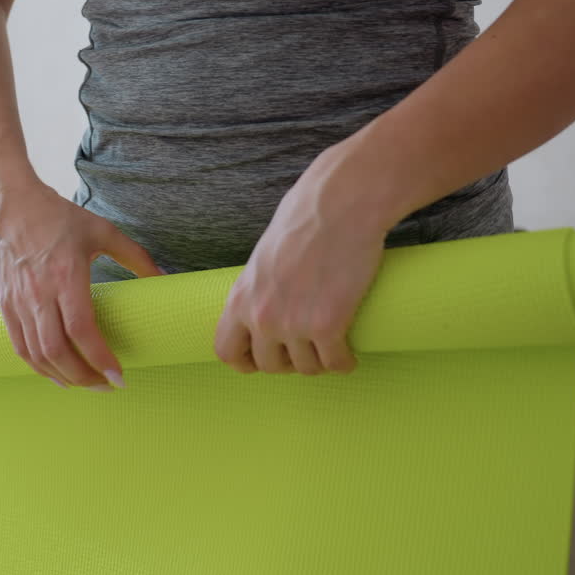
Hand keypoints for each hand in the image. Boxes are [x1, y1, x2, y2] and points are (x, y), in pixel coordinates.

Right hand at [0, 181, 160, 388]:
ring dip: (62, 377)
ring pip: (38, 355)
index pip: (82, 330)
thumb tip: (164, 278)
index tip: (119, 378)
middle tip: (106, 387)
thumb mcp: (103, 231)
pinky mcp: (6, 306)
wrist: (10, 207)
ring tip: (85, 384)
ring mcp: (19, 302)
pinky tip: (56, 375)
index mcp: (66, 275)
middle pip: (58, 351)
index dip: (100, 359)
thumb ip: (136, 256)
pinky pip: (20, 347)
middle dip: (84, 377)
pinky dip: (38, 368)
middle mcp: (40, 293)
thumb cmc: (59, 218)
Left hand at [214, 141, 397, 374]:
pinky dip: (344, 363)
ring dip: (319, 363)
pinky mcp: (329, 325)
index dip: (244, 362)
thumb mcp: (263, 260)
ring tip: (329, 348)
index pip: (225, 351)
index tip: (261, 360)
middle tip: (305, 350)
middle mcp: (261, 317)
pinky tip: (349, 356)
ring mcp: (293, 324)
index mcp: (240, 299)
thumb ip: (258, 289)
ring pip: (305, 368)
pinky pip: (334, 364)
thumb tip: (262, 307)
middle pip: (269, 366)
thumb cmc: (303, 223)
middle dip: (288, 363)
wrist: (338, 206)